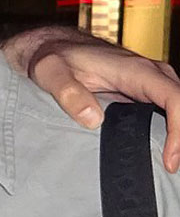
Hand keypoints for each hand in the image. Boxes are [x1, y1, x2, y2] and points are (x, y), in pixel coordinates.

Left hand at [2, 26, 179, 172]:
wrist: (53, 46)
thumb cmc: (53, 57)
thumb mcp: (50, 72)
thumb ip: (67, 92)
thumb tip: (93, 118)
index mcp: (134, 70)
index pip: (174, 98)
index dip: (178, 131)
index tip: (169, 160)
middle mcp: (149, 73)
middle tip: (169, 170)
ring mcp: (148, 82)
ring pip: (178, 107)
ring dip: (177, 135)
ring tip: (168, 166)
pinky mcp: (143, 90)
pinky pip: (168, 109)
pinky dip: (170, 130)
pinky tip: (162, 152)